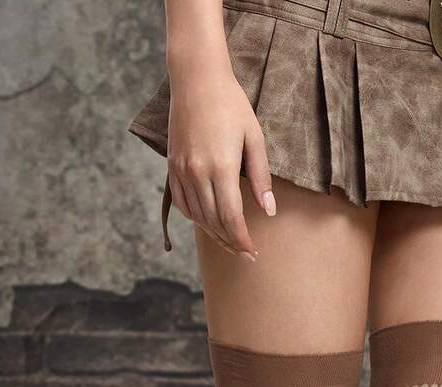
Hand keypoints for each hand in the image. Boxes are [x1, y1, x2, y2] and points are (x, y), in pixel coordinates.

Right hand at [166, 64, 274, 259]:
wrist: (196, 77)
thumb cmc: (231, 104)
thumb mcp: (254, 138)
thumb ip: (261, 177)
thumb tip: (269, 210)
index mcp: (221, 167)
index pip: (232, 218)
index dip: (243, 240)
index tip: (253, 252)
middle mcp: (197, 173)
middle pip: (214, 222)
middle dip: (231, 242)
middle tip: (245, 254)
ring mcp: (182, 170)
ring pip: (198, 216)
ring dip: (214, 234)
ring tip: (230, 242)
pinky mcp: (172, 165)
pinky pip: (183, 202)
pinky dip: (196, 218)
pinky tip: (208, 223)